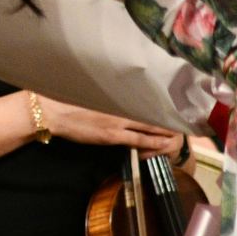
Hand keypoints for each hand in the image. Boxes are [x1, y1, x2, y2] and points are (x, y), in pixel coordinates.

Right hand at [39, 96, 184, 156]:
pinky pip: (138, 140)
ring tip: (179, 133)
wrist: (54, 111)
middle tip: (182, 120)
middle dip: (165, 118)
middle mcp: (120, 107)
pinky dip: (152, 142)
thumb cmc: (67, 99)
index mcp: (114, 95)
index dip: (158, 103)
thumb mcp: (89, 91)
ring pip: (148, 126)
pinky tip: (163, 144)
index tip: (171, 103)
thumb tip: (116, 91)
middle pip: (149, 112)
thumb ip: (105, 93)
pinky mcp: (112, 136)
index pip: (143, 99)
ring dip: (164, 131)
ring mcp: (117, 122)